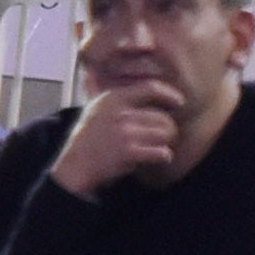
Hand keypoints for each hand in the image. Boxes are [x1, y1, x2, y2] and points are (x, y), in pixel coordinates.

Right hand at [50, 83, 188, 196]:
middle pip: (162, 115)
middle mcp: (120, 112)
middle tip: (168, 135)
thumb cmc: (88, 138)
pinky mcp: (128, 152)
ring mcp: (124, 132)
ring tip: (161, 147)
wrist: (75, 166)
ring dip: (167, 142)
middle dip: (169, 127)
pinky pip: (159, 152)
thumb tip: (149, 91)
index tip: (179, 102)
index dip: (169, 94)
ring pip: (164, 133)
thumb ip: (120, 98)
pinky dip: (164, 155)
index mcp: (114, 98)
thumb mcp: (98, 108)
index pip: (150, 88)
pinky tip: (160, 157)